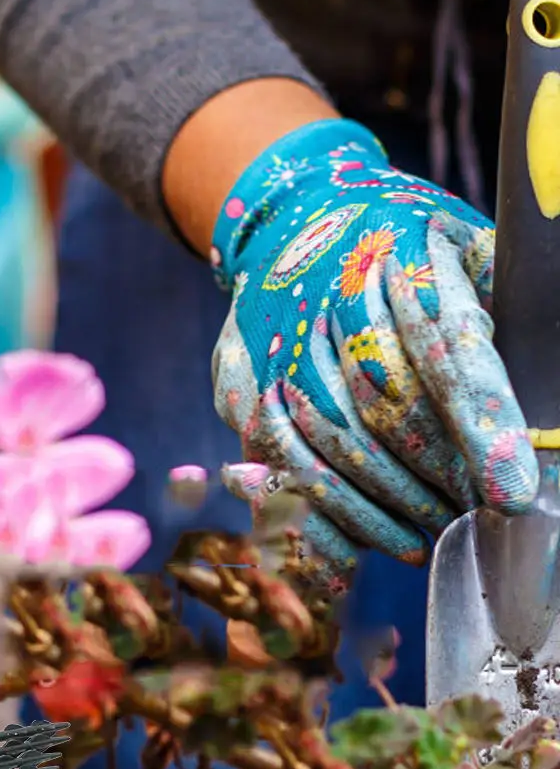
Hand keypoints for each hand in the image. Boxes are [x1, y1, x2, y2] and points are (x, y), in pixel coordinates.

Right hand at [210, 118, 537, 593]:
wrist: (289, 219)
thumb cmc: (398, 240)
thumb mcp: (463, 242)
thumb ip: (499, 301)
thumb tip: (547, 388)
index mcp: (393, 256)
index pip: (444, 350)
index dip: (480, 426)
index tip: (512, 492)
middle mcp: (324, 307)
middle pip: (382, 414)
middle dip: (434, 480)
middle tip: (474, 518)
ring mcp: (274, 352)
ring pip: (324, 450)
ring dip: (378, 510)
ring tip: (423, 538)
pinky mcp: (240, 390)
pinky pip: (277, 468)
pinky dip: (314, 517)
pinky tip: (355, 550)